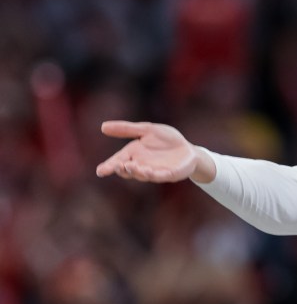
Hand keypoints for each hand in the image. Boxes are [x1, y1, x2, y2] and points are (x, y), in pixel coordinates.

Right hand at [95, 121, 214, 182]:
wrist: (188, 148)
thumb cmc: (167, 139)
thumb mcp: (147, 130)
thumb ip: (127, 129)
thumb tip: (103, 127)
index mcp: (134, 153)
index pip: (118, 161)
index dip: (109, 167)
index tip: (100, 171)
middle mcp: (142, 164)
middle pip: (128, 170)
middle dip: (122, 169)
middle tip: (118, 166)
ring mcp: (155, 171)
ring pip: (142, 175)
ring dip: (136, 172)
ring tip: (132, 166)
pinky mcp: (168, 174)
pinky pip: (159, 176)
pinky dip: (154, 175)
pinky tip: (149, 171)